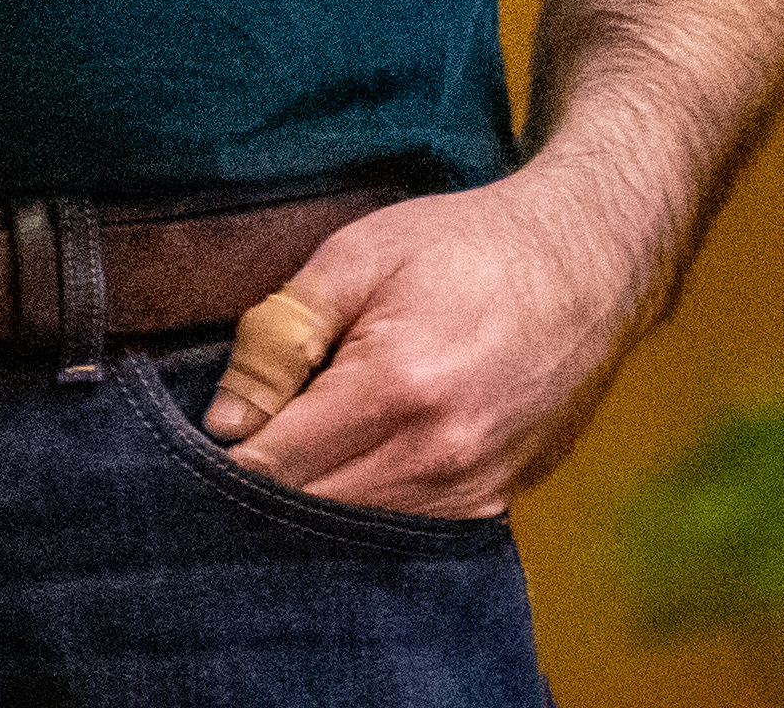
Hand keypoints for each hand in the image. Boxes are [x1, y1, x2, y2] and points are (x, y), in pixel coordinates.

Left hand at [195, 169, 666, 519]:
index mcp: (396, 385)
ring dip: (310, 513)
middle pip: (307, 517)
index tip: (192, 443)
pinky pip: (406, 537)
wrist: (591, 258)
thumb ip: (281, 334)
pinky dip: (366, 518)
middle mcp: (439, 454)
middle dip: (255, 495)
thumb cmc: (468, 244)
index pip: (270, 467)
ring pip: (354, 538)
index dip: (222, 460)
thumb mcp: (360, 255)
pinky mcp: (497, 506)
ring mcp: (474, 490)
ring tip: (292, 457)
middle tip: (233, 453)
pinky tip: (350, 475)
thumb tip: (224, 422)